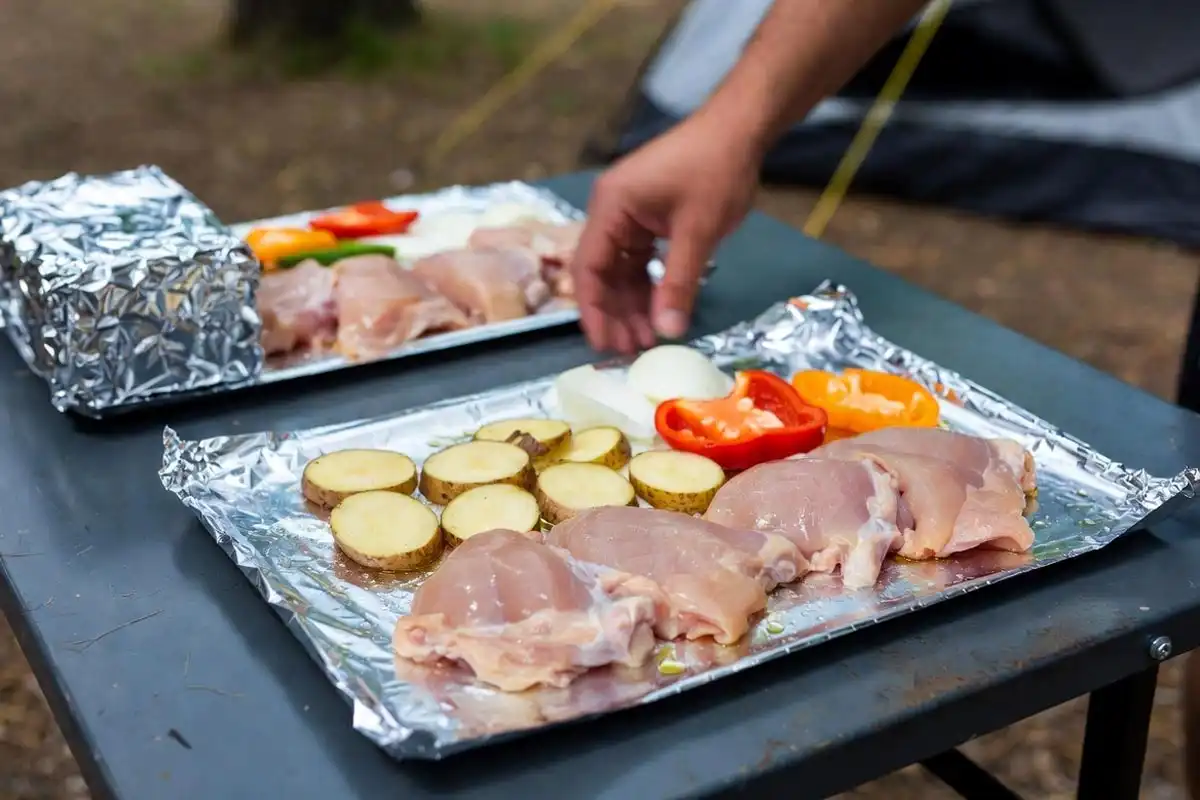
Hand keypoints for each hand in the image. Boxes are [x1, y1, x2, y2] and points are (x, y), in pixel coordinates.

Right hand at [570, 115, 759, 353]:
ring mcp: (627, 213)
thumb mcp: (698, 233)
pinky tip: (659, 312)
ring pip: (620, 269)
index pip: (588, 268)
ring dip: (632, 303)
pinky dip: (647, 285)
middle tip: (632, 352)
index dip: (594, 311)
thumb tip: (667, 332)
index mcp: (610, 207)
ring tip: (648, 339)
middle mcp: (609, 210)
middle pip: (601, 272)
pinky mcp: (646, 216)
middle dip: (615, 313)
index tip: (605, 346)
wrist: (740, 128)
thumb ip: (678, 284)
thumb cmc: (716, 172)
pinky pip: (638, 259)